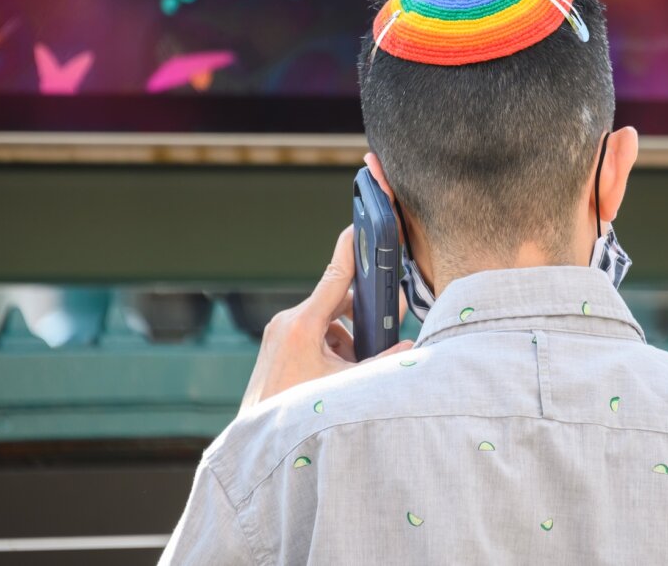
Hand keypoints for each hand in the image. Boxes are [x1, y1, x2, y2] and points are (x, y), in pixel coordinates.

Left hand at [239, 226, 413, 413]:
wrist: (258, 443)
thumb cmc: (298, 415)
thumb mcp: (346, 387)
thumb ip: (382, 365)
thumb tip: (408, 348)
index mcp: (302, 325)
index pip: (335, 276)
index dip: (351, 249)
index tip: (359, 225)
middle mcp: (287, 322)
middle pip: (336, 304)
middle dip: (361, 320)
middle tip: (383, 332)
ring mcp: (278, 333)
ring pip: (326, 324)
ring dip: (346, 341)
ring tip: (351, 373)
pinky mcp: (276, 345)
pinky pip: (312, 336)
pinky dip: (329, 349)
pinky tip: (335, 376)